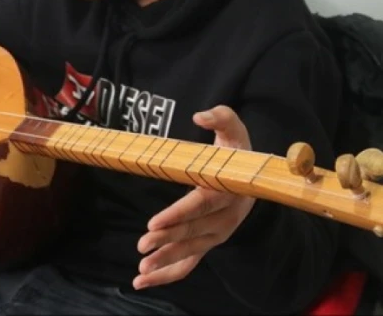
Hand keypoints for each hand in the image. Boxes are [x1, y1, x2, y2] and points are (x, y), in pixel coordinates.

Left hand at [134, 105, 254, 289]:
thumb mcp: (232, 127)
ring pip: (192, 251)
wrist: (253, 175)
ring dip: (167, 261)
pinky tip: (144, 280)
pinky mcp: (208, 242)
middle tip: (142, 244)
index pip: (202, 204)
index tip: (155, 222)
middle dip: (168, 240)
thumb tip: (200, 114)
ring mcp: (218, 232)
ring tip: (142, 269)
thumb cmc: (235, 149)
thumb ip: (220, 116)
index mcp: (229, 189)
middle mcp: (226, 216)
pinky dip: (169, 274)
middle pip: (194, 230)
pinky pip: (190, 263)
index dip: (179, 214)